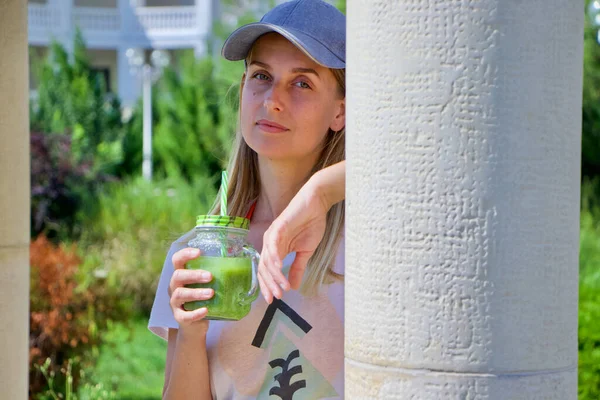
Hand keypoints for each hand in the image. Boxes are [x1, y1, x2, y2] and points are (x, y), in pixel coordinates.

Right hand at [169, 247, 213, 329]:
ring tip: (211, 293)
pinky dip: (195, 313)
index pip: (177, 260)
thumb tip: (238, 265)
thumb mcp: (206, 285)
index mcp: (181, 275)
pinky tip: (206, 310)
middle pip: (177, 276)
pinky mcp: (179, 317)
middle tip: (210, 276)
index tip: (199, 252)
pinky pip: (184, 315)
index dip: (185, 254)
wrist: (195, 324)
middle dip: (194, 275)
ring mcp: (175, 302)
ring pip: (180, 294)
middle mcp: (175, 287)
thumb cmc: (203, 299)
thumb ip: (214, 276)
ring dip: (196, 293)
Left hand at [258, 178, 328, 303]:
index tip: (273, 300)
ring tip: (282, 288)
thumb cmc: (311, 225)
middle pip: (263, 268)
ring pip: (267, 259)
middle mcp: (270, 243)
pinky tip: (279, 268)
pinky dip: (274, 257)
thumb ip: (297, 268)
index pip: (266, 271)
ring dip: (274, 275)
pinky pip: (273, 245)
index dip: (268, 285)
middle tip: (277, 297)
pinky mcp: (278, 227)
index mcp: (275, 249)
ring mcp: (272, 235)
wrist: (316, 205)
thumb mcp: (305, 252)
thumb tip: (293, 287)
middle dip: (269, 284)